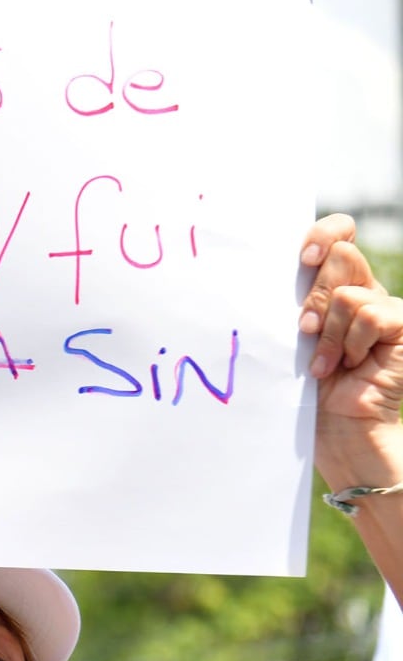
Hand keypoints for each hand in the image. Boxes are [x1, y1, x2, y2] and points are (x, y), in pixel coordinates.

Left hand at [299, 214, 402, 427]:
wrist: (337, 427)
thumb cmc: (307, 385)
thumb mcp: (293, 337)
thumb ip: (293, 302)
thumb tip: (270, 269)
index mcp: (334, 284)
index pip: (338, 233)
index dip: (323, 233)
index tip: (302, 258)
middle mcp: (363, 289)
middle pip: (342, 256)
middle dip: (316, 295)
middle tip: (305, 330)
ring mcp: (385, 307)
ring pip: (349, 293)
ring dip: (329, 333)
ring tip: (325, 363)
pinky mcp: (402, 326)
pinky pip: (371, 314)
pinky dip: (351, 342)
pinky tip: (348, 365)